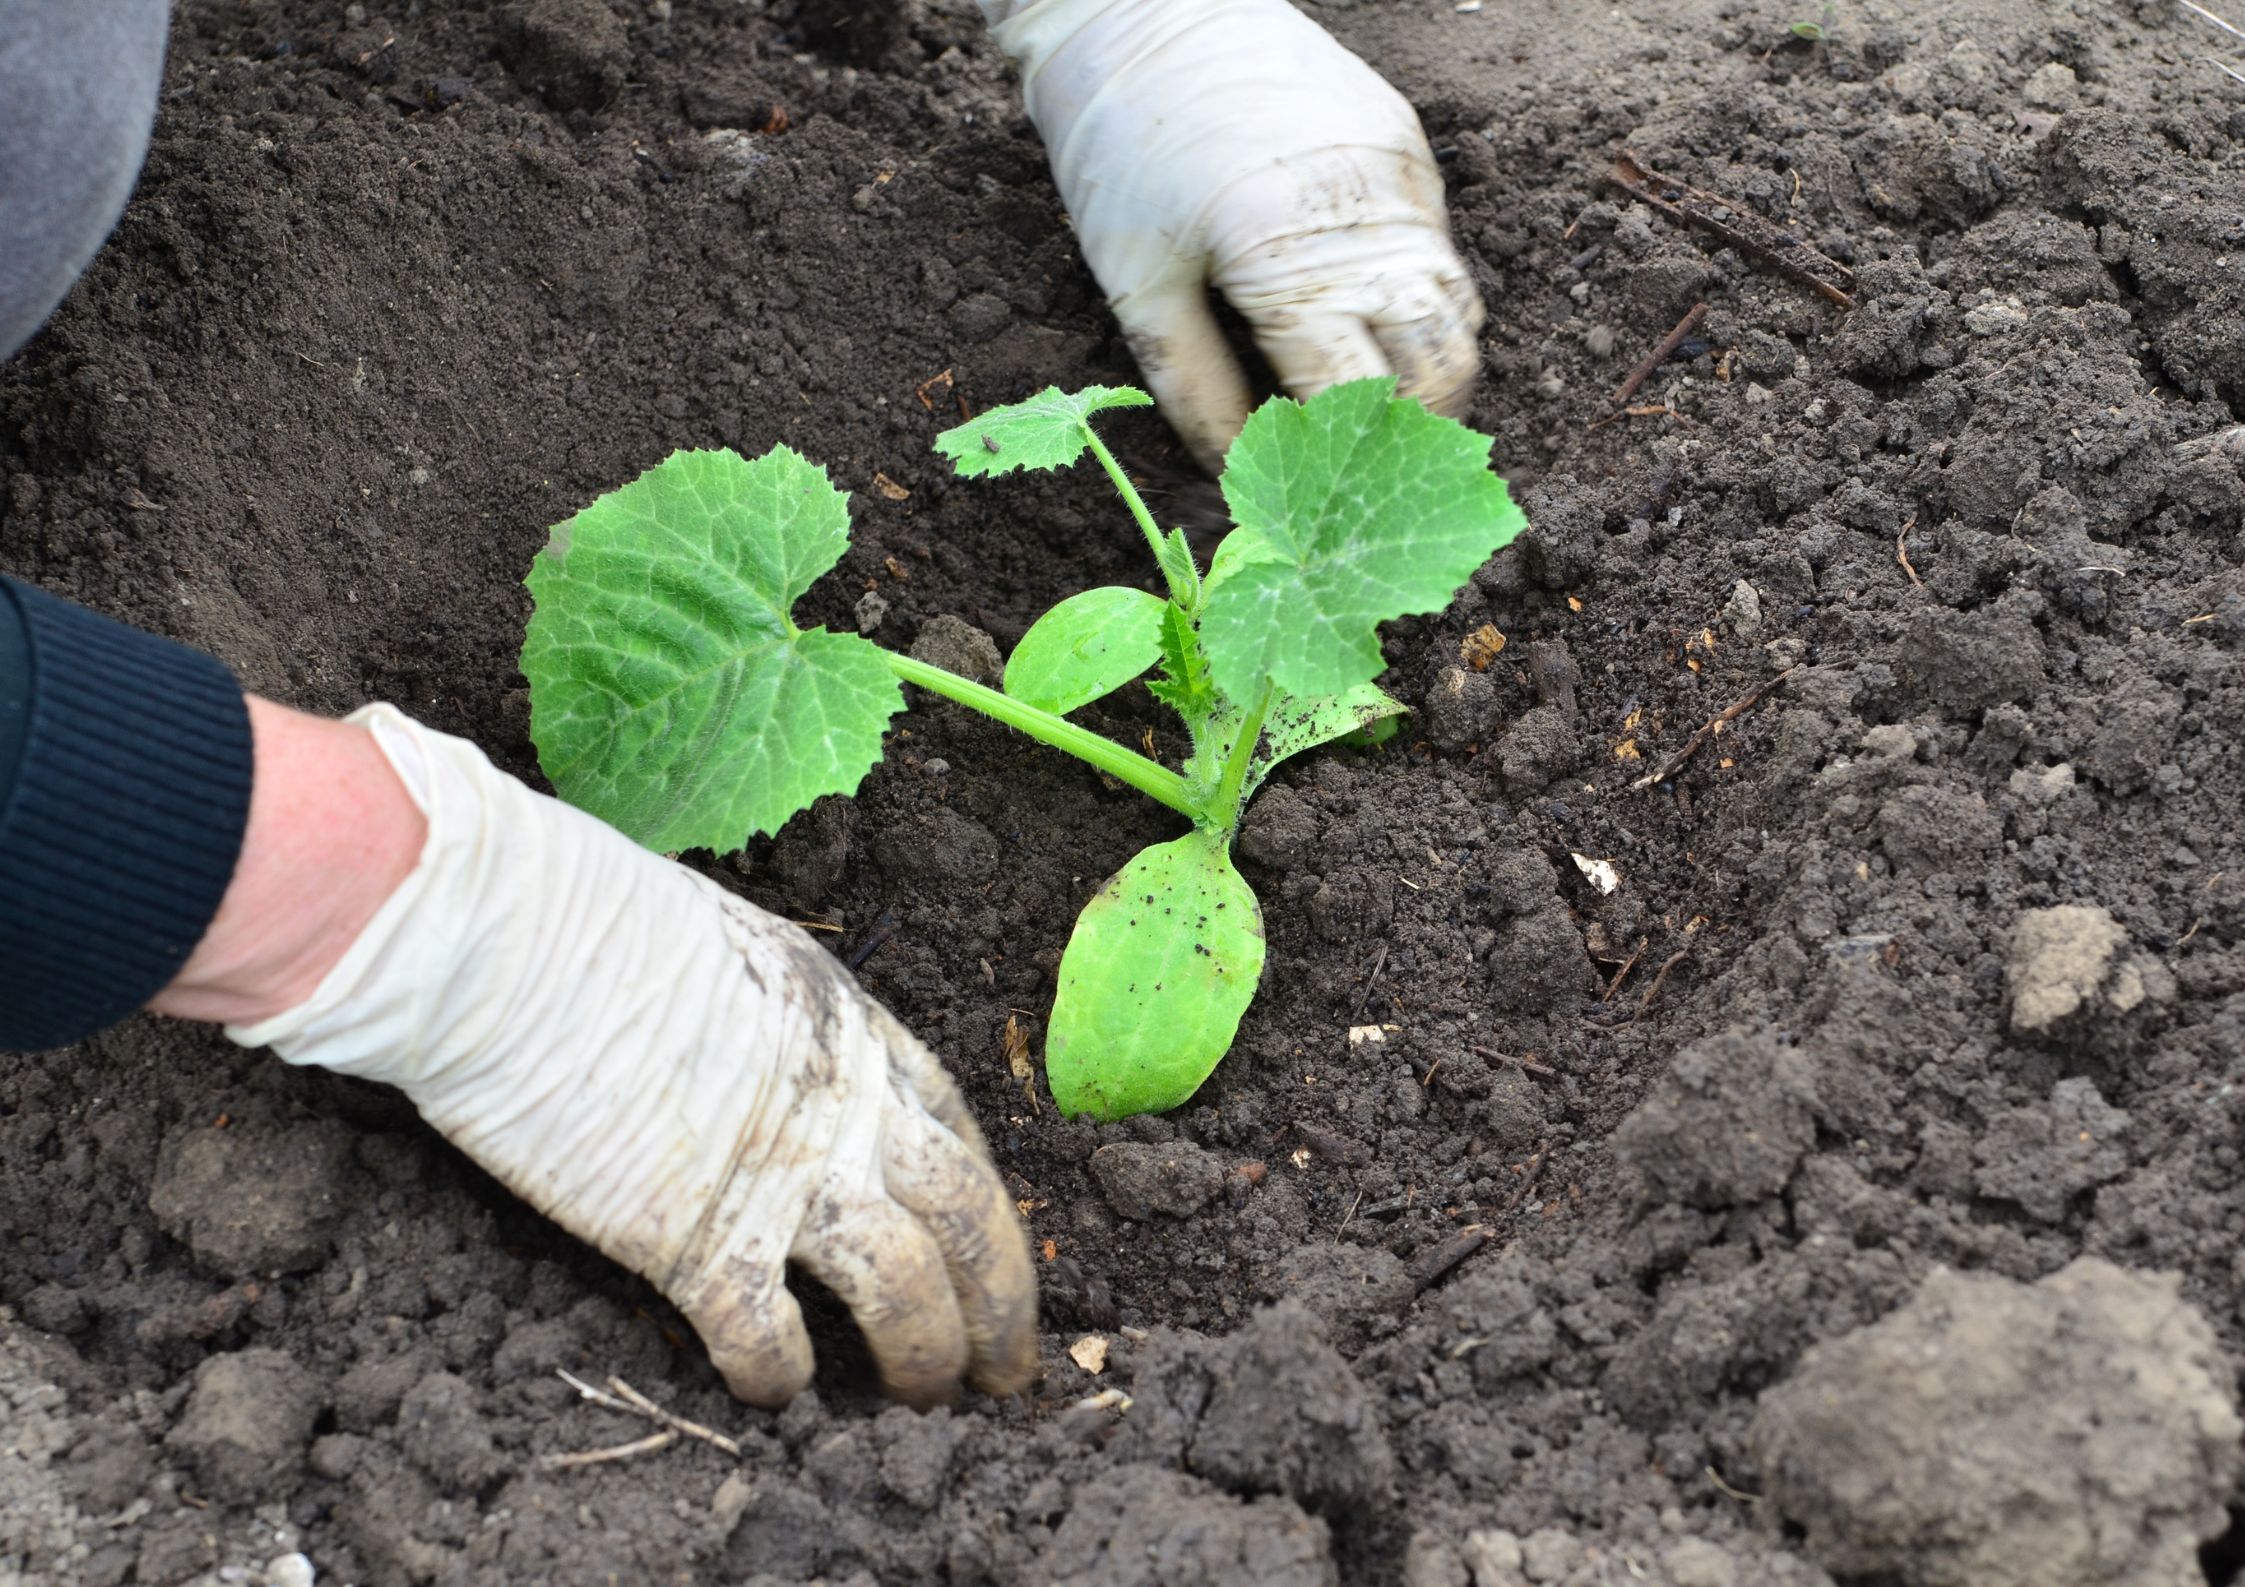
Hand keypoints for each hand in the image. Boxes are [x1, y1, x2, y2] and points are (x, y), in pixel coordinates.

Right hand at [187, 703, 1035, 1407]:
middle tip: (1008, 1368)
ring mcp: (783, 1173)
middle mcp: (845, 1101)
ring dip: (928, 1354)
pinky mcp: (700, 1238)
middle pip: (968, 1217)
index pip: (957, 1131)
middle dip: (1004, 1303)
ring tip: (928, 1400)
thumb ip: (776, 1025)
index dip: (988, 1206)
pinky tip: (778, 1395)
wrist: (504, 936)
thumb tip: (770, 1067)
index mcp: (852, 1024)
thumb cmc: (586, 918)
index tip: (996, 1255)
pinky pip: (767, 1337)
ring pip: (906, 1288)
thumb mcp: (733, 948)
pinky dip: (782, 1378)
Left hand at [982, 0, 1484, 468]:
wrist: (1147, 13)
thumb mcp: (1135, 288)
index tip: (1308, 483)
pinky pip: (1440, 251)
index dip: (1335, 453)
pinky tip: (1360, 317)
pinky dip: (1414, 301)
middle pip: (1441, 367)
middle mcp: (1367, 218)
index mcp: (1287, 259)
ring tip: (1366, 400)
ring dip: (1424, 368)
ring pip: (1458, 313)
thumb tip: (1233, 474)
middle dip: (1408, 426)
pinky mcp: (1410, 147)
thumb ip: (1192, 392)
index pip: (1353, 398)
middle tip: (1356, 459)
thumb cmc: (1121, 151)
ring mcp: (1402, 178)